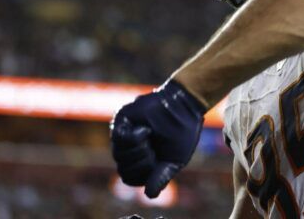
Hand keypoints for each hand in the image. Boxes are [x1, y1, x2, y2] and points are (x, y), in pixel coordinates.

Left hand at [110, 79, 206, 197]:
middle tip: (155, 151)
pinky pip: (118, 138)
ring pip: (118, 155)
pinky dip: (134, 138)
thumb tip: (149, 195)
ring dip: (138, 150)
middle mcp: (131, 149)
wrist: (184, 107)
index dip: (143, 175)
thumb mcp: (175, 161)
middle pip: (123, 169)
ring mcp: (125, 135)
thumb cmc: (183, 133)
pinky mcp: (123, 121)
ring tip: (151, 138)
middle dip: (142, 163)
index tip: (158, 164)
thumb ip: (161, 177)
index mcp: (143, 160)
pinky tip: (145, 131)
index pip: (130, 178)